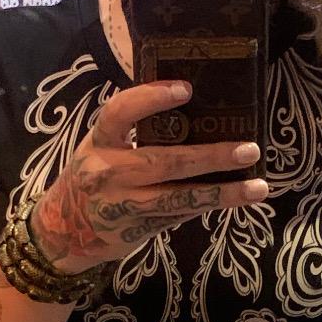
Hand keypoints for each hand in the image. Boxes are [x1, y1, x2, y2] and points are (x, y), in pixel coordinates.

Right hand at [30, 79, 267, 272]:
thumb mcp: (100, 149)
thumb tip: (192, 110)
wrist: (63, 232)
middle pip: (164, 161)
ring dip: (222, 192)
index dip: (151, 98)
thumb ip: (133, 133)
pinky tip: (238, 198)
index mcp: (99, 143)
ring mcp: (124, 205)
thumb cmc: (92, 178)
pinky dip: (210, 204)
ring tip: (258, 186)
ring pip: (179, 198)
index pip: (120, 113)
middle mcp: (109, 173)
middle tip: (249, 148)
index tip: (185, 89)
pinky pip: (180, 214)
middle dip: (210, 156)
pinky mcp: (139, 229)